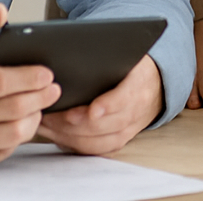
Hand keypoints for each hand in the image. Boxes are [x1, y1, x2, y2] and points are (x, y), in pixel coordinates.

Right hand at [0, 3, 60, 171]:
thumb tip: (1, 9)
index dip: (28, 78)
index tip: (47, 73)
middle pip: (10, 109)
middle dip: (39, 98)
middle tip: (54, 88)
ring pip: (11, 134)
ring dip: (34, 118)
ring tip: (41, 104)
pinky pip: (1, 151)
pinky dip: (18, 136)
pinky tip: (23, 121)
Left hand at [37, 53, 161, 153]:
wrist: (156, 85)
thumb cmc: (134, 67)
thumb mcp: (129, 54)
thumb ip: (109, 56)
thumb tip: (77, 52)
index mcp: (139, 84)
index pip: (125, 98)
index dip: (108, 106)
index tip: (92, 110)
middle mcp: (136, 111)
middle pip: (106, 125)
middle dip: (74, 123)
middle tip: (50, 116)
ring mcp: (128, 129)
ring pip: (98, 141)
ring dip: (69, 135)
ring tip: (46, 125)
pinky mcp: (119, 140)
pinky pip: (96, 149)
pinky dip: (74, 145)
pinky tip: (55, 135)